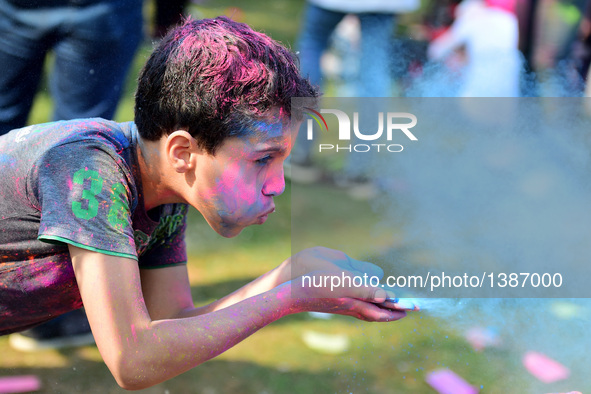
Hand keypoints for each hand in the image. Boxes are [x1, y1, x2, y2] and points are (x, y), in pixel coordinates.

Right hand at [282, 247, 409, 321]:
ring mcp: (342, 305)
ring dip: (381, 308)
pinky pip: (357, 306)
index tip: (415, 307)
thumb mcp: (344, 282)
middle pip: (377, 312)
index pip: (384, 307)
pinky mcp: (334, 302)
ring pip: (368, 310)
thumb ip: (367, 289)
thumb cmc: (315, 283)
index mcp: (356, 301)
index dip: (400, 306)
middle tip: (408, 308)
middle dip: (393, 310)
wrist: (290, 292)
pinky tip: (366, 300)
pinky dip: (368, 305)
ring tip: (391, 305)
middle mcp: (351, 305)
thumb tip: (388, 296)